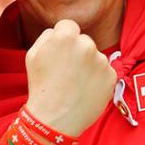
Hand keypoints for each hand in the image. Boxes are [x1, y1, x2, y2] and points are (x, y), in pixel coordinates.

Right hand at [24, 19, 116, 136]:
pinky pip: (104, 71)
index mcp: (65, 36)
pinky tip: (84, 90)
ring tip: (74, 83)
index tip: (60, 52)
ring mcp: (101, 60)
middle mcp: (86, 44)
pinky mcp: (112, 76)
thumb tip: (59, 31)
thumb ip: (47, 36)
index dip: (62, 39)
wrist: (55, 119)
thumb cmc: (40, 86)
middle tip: (66, 72)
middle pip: (83, 41)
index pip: (68, 26)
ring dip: (87, 65)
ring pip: (95, 56)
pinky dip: (96, 78)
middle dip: (76, 52)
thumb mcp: (32, 55)